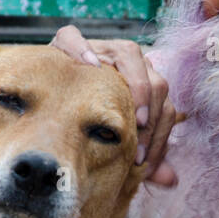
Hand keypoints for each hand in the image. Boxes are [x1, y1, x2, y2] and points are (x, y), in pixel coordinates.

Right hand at [49, 26, 179, 185]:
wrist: (47, 104)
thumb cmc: (87, 126)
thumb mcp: (115, 145)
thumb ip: (143, 159)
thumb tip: (171, 180)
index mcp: (143, 86)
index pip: (164, 105)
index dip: (159, 133)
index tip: (144, 160)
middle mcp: (127, 65)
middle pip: (154, 79)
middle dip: (149, 112)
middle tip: (137, 138)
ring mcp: (100, 50)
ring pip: (128, 52)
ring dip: (134, 81)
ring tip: (124, 110)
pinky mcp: (65, 43)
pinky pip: (74, 37)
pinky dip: (83, 48)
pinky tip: (89, 66)